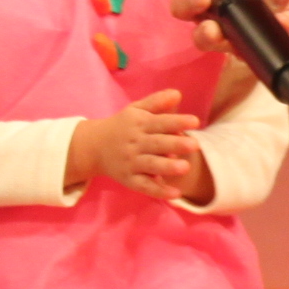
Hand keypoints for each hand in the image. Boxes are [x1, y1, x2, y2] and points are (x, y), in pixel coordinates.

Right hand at [70, 89, 205, 201]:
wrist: (92, 147)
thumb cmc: (122, 126)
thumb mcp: (135, 110)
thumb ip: (156, 102)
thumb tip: (178, 93)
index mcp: (139, 124)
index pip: (160, 122)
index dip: (177, 121)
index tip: (195, 121)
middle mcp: (135, 143)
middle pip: (157, 144)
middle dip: (175, 144)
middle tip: (195, 145)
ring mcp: (131, 163)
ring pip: (151, 165)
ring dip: (167, 167)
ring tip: (185, 168)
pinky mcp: (129, 180)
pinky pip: (145, 186)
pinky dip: (159, 191)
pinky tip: (175, 194)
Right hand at [171, 0, 288, 52]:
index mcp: (210, 2)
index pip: (185, 8)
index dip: (187, 3)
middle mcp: (223, 26)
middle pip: (203, 38)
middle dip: (206, 35)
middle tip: (212, 27)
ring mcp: (246, 41)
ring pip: (237, 51)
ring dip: (246, 39)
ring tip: (266, 21)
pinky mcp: (272, 48)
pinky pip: (273, 49)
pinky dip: (280, 34)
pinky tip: (287, 21)